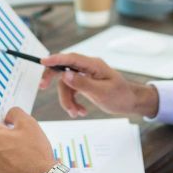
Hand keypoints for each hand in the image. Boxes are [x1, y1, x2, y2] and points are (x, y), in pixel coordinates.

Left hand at [0, 107, 56, 172]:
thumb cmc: (37, 154)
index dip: (0, 116)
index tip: (7, 120)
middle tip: (18, 142)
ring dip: (0, 153)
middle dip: (1, 136)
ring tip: (17, 158)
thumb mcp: (30, 124)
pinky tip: (14, 169)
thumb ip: (14, 112)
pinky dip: (0, 169)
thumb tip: (7, 113)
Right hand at [39, 53, 158, 118]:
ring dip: (68, 101)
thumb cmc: (121, 96)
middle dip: (53, 79)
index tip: (42, 61)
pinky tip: (80, 112)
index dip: (56, 59)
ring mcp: (85, 75)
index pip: (71, 58)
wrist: (130, 102)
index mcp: (94, 65)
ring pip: (66, 85)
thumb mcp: (102, 92)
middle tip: (42, 86)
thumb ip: (83, 84)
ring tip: (76, 113)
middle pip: (64, 68)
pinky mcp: (84, 83)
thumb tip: (65, 75)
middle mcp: (88, 67)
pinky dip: (73, 102)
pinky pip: (72, 91)